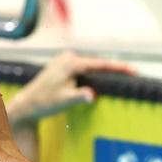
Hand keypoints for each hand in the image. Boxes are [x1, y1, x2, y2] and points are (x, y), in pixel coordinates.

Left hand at [7, 52, 135, 126]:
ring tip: (124, 74)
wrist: (27, 104)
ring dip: (106, 71)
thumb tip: (93, 95)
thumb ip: (80, 96)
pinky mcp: (65, 66)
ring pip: (92, 65)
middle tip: (134, 73)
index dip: (119, 68)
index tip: (134, 70)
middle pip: (98, 63)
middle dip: (115, 68)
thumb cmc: (45, 102)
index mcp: (71, 63)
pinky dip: (96, 73)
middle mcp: (69, 57)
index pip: (100, 64)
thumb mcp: (64, 101)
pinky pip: (86, 68)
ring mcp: (66, 60)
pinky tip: (106, 77)